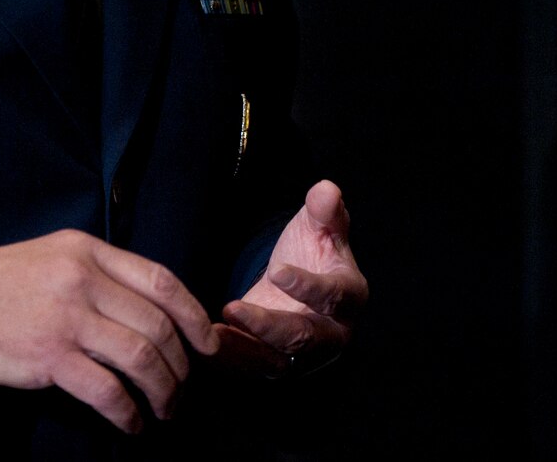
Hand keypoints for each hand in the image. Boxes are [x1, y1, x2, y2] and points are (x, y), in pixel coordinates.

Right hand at [0, 230, 219, 432]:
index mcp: (87, 251)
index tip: (207, 341)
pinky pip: (107, 389)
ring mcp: (67, 317)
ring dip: (163, 389)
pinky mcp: (49, 356)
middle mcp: (83, 279)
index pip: (161, 280)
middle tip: (184, 386)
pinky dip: (127, 412)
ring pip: (141, 356)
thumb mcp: (51, 258)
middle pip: (157, 323)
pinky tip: (130, 423)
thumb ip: (98, 274)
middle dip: (181, 362)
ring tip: (164, 408)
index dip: (193, 314)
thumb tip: (146, 310)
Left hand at [217, 180, 367, 377]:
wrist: (297, 283)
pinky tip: (206, 342)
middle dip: (268, 326)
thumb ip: (325, 210)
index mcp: (350, 296)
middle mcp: (332, 333)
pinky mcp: (277, 364)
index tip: (276, 270)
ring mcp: (304, 355)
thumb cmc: (314, 251)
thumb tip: (326, 189)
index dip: (307, 285)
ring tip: (213, 331)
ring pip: (277, 360)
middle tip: (232, 307)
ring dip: (243, 348)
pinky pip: (253, 368)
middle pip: (304, 337)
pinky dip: (230, 359)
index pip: (333, 295)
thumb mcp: (320, 226)